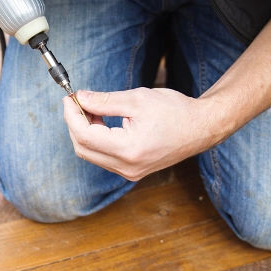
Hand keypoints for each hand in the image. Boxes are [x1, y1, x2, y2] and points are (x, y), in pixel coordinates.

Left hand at [62, 88, 222, 180]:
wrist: (200, 128)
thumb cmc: (174, 111)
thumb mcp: (137, 99)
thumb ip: (104, 100)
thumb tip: (80, 98)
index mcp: (128, 149)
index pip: (84, 135)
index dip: (72, 115)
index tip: (70, 98)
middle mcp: (127, 167)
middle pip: (83, 148)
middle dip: (75, 123)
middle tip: (78, 101)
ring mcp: (130, 172)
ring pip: (91, 155)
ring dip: (85, 132)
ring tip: (92, 109)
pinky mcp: (132, 172)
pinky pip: (103, 158)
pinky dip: (96, 140)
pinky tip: (102, 122)